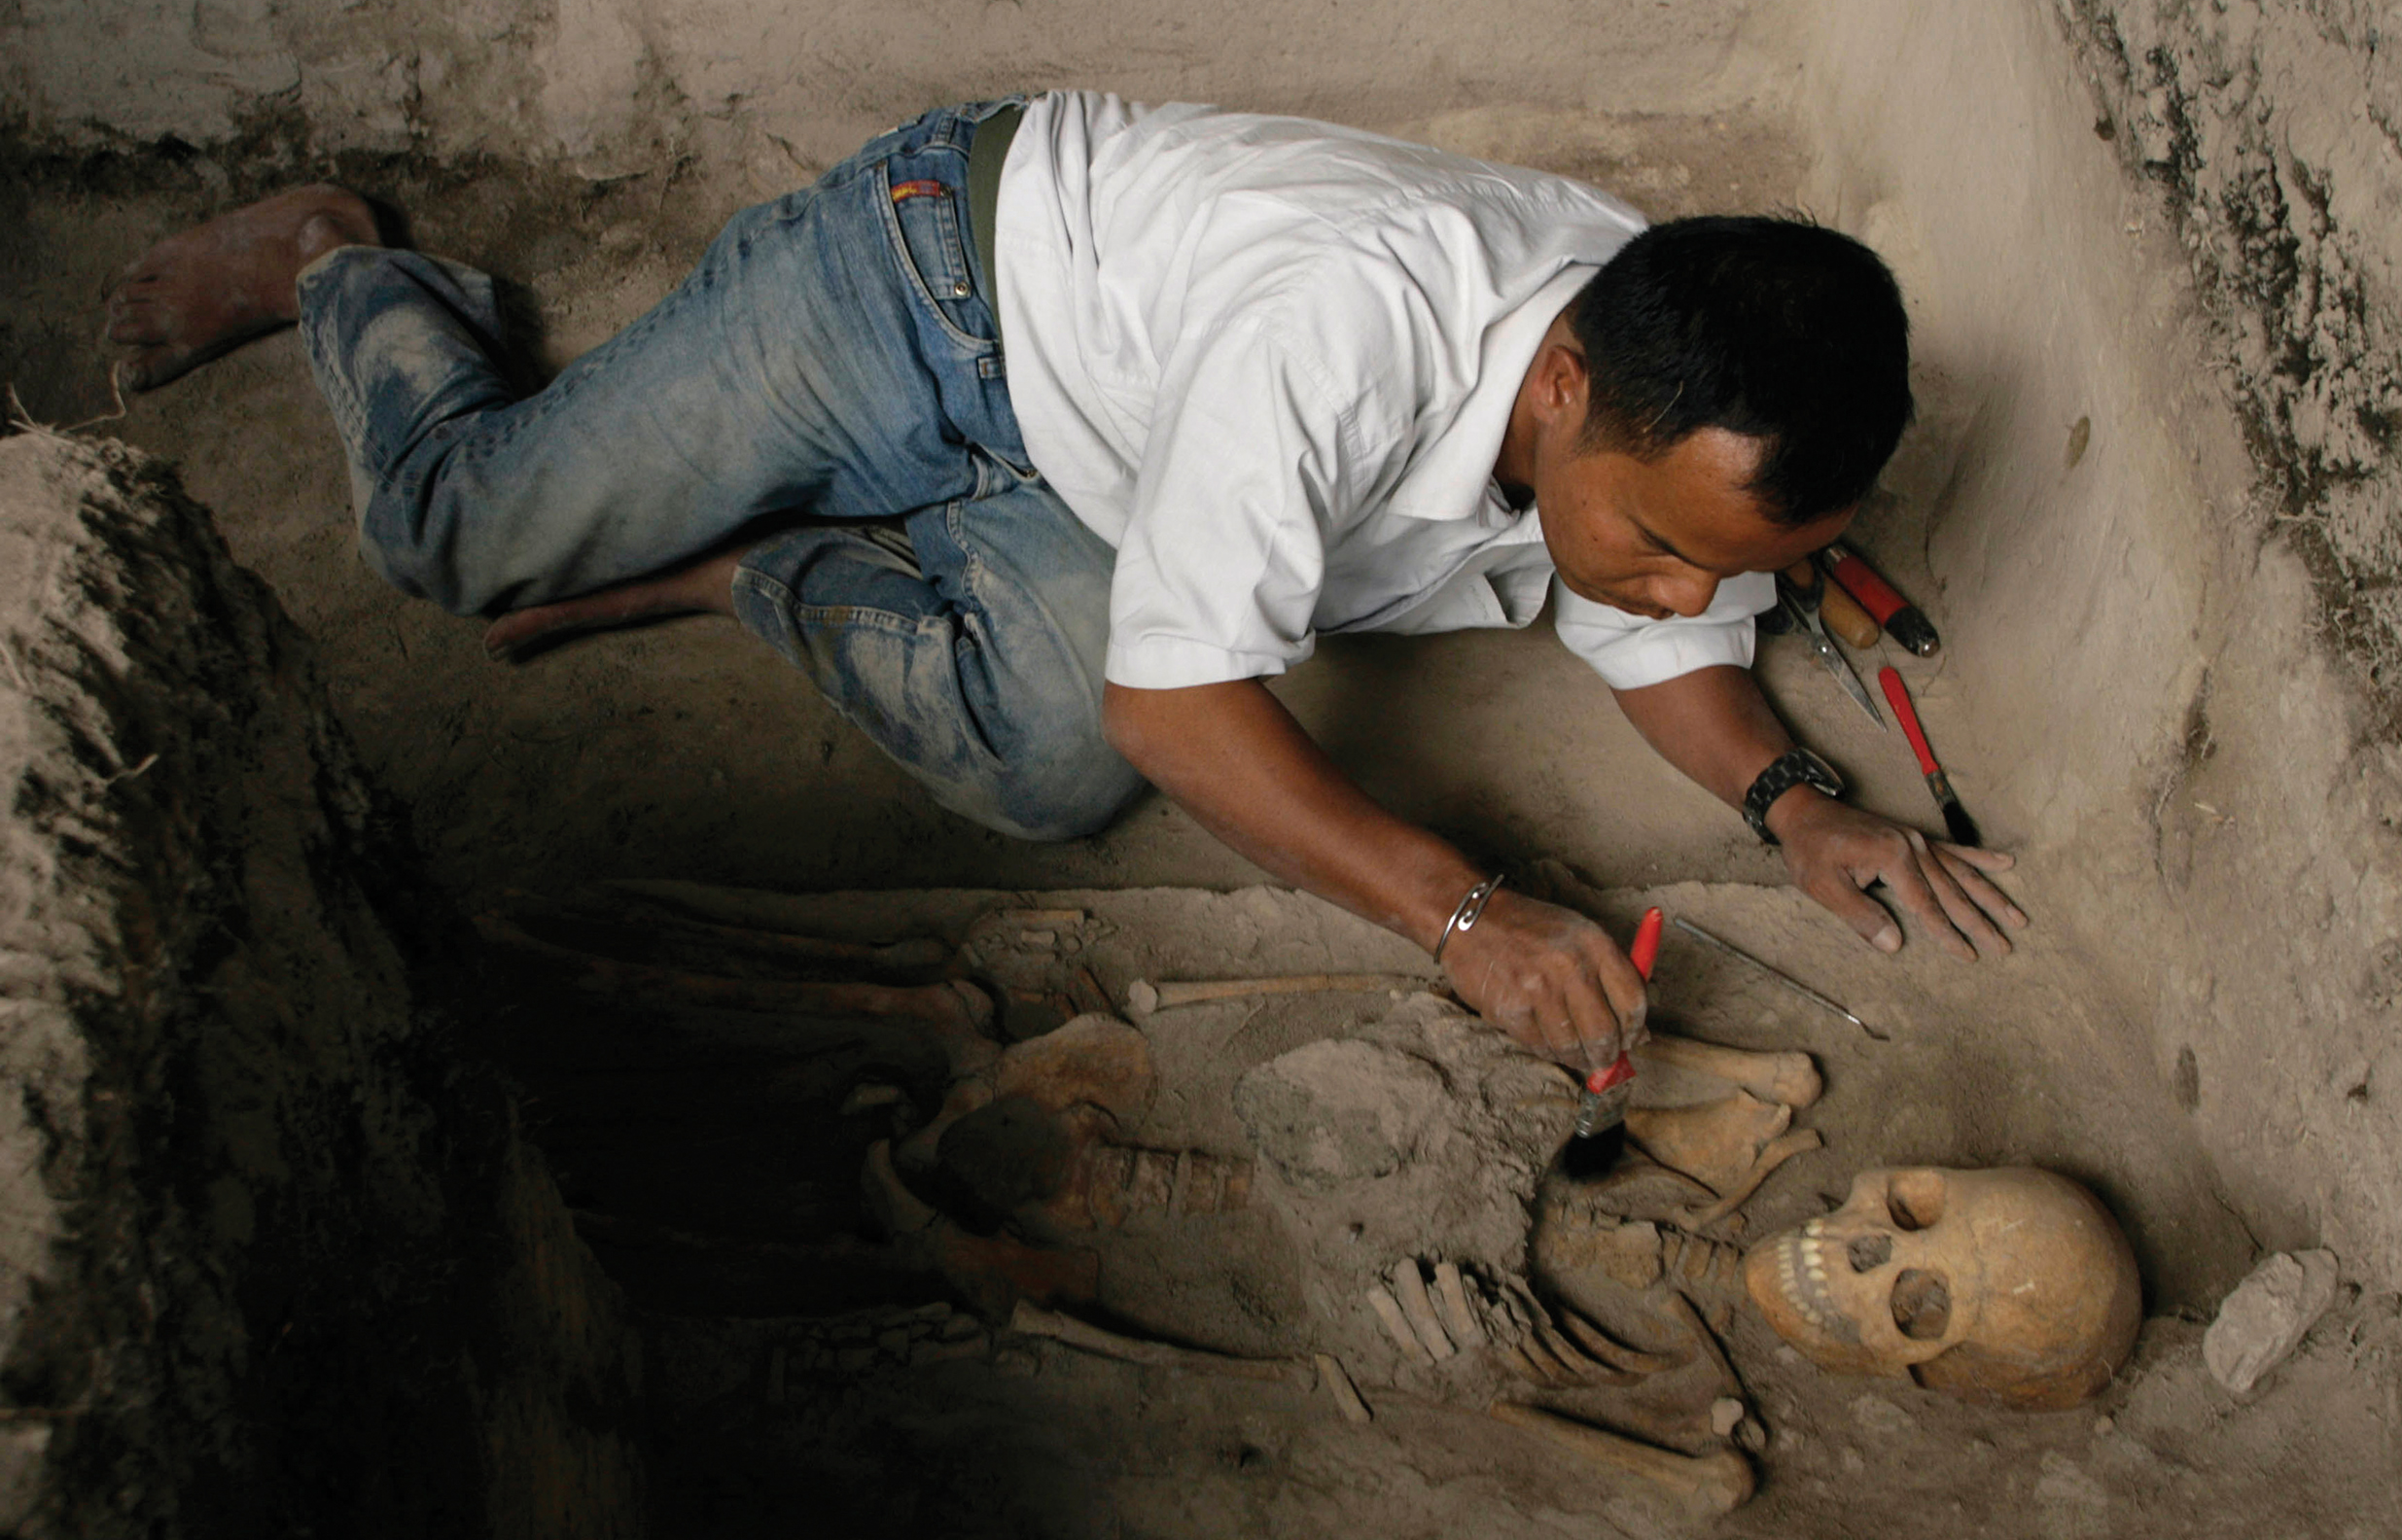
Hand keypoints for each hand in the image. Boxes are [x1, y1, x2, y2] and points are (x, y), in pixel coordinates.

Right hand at [1438, 890, 1649, 1068]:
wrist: (1472, 919)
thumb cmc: (1531, 929)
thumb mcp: (1579, 934)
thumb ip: (1611, 976)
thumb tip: (1639, 1032)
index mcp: (1594, 944)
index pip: (1633, 1001)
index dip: (1636, 1030)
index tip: (1633, 1040)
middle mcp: (1570, 966)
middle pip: (1605, 1032)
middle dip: (1609, 1054)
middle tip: (1605, 1060)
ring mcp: (1538, 990)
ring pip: (1572, 1047)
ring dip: (1579, 1059)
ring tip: (1578, 1056)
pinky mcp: (1511, 1010)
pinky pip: (1540, 1047)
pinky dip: (1550, 1052)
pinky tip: (1551, 1045)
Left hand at [1768, 789, 2028, 959]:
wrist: (1803, 811)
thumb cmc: (1810, 850)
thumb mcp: (1823, 886)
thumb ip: (1860, 915)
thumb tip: (1895, 945)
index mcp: (1894, 857)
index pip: (1926, 905)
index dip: (1947, 934)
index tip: (1970, 957)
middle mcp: (1914, 846)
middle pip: (1953, 891)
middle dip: (1981, 922)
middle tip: (2006, 947)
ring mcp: (1918, 839)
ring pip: (1963, 873)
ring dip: (1992, 896)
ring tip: (2019, 918)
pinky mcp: (1915, 838)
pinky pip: (1955, 850)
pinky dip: (1981, 857)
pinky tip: (2007, 862)